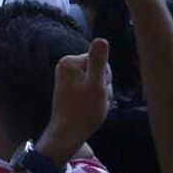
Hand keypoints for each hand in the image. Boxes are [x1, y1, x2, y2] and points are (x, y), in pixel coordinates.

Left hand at [43, 38, 112, 158]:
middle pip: (99, 70)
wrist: (68, 133)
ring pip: (97, 81)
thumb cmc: (83, 111)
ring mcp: (67, 78)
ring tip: (92, 106)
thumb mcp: (96, 85)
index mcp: (70, 62)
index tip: (98, 90)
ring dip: (101, 94)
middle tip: (96, 100)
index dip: (106, 78)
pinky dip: (95, 99)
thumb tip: (102, 39)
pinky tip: (90, 108)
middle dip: (103, 86)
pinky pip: (91, 89)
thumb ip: (99, 62)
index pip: (102, 61)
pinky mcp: (70, 88)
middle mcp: (66, 66)